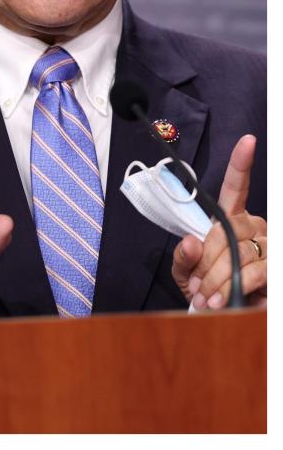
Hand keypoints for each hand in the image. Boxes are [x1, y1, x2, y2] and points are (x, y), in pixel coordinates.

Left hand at [171, 135, 266, 309]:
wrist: (221, 316)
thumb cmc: (205, 290)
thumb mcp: (186, 273)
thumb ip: (184, 258)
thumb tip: (191, 242)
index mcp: (230, 219)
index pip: (237, 187)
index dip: (241, 164)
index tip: (248, 141)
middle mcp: (255, 226)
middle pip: (228, 230)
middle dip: (207, 259)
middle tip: (196, 284)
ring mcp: (270, 245)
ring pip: (240, 252)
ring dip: (217, 277)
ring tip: (205, 297)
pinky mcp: (277, 267)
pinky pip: (256, 271)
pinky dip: (233, 286)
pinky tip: (220, 300)